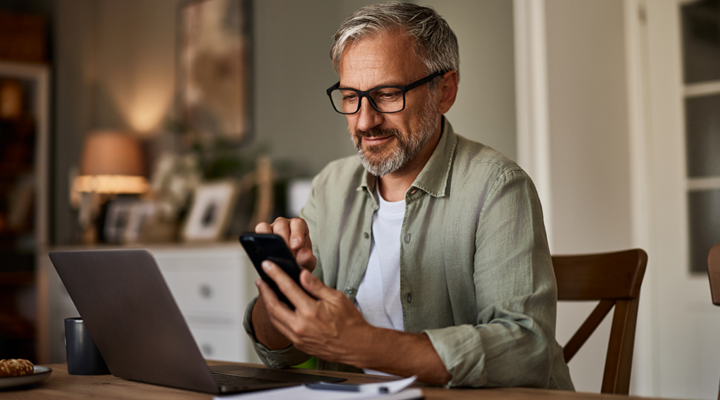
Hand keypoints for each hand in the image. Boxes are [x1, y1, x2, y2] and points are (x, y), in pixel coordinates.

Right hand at [256, 217, 315, 271]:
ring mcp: (272, 227)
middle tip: (285, 254)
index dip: (296, 234)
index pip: (298, 224)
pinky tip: (263, 253)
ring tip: (273, 255)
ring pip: (266, 227)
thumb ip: (307, 259)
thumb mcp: (307, 262)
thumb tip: (305, 255)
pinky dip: (259, 240)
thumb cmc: (300, 259)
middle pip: (281, 225)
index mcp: (299, 226)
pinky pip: (258, 232)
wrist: (292, 264)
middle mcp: (285, 224)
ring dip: (269, 239)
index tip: (296, 246)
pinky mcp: (262, 234)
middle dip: (283, 240)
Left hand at [257, 260, 372, 364]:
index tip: (267, 266)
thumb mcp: (337, 298)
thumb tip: (302, 274)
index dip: (275, 274)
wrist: (357, 347)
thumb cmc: (350, 323)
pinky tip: (277, 309)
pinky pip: (282, 329)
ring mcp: (298, 337)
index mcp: (310, 312)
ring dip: (267, 304)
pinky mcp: (299, 344)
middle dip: (264, 291)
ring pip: (274, 319)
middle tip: (260, 280)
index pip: (287, 288)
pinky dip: (276, 317)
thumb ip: (316, 286)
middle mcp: (300, 326)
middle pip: (273, 305)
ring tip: (265, 293)